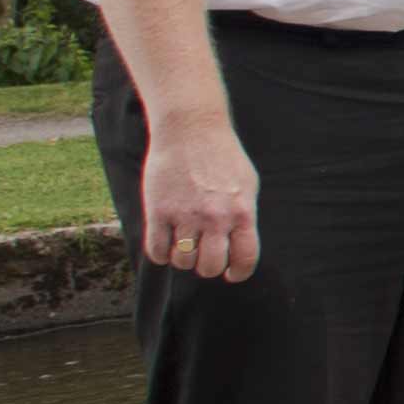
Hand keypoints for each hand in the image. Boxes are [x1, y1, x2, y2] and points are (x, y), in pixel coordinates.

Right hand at [138, 110, 261, 279]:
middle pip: (209, 267)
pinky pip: (156, 251)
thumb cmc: (222, 156)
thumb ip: (244, 216)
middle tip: (204, 257)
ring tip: (184, 244)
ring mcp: (185, 215)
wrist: (191, 129)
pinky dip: (160, 254)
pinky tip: (165, 242)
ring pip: (182, 262)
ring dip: (183, 259)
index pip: (245, 259)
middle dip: (207, 268)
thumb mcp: (247, 185)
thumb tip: (239, 246)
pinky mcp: (158, 211)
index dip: (238, 273)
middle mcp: (215, 218)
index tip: (230, 274)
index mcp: (242, 212)